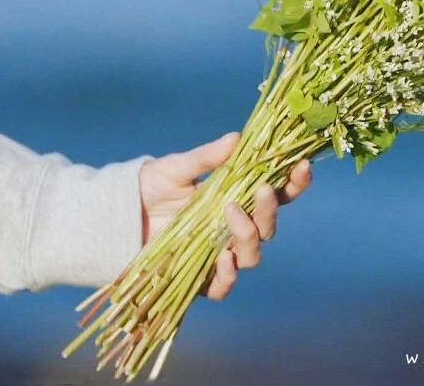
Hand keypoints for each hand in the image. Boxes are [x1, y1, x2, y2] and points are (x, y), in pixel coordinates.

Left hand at [138, 131, 311, 300]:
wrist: (121, 215)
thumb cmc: (153, 186)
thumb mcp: (177, 167)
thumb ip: (207, 157)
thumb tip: (237, 138)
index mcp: (236, 197)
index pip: (276, 194)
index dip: (293, 183)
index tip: (302, 164)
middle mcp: (233, 227)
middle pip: (268, 226)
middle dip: (270, 209)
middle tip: (260, 190)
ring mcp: (218, 253)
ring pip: (251, 255)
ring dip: (248, 235)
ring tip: (230, 213)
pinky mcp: (198, 277)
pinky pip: (222, 286)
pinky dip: (227, 275)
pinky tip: (223, 259)